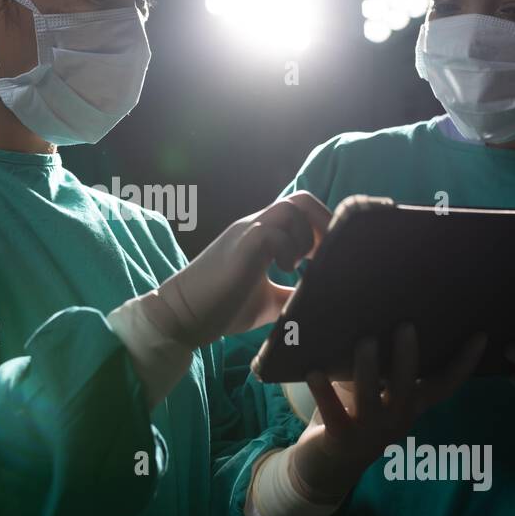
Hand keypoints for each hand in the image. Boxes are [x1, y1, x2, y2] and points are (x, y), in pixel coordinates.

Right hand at [137, 191, 332, 347]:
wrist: (184, 316)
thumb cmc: (223, 308)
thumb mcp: (269, 302)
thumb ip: (291, 294)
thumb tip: (318, 299)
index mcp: (264, 235)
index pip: (302, 209)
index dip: (323, 226)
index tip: (330, 255)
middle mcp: (256, 226)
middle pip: (300, 199)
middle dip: (322, 224)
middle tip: (322, 257)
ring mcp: (247, 234)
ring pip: (290, 208)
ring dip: (305, 236)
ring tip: (298, 265)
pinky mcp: (240, 247)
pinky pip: (273, 231)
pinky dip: (288, 249)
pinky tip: (284, 270)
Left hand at [289, 324, 486, 502]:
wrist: (328, 469)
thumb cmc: (354, 416)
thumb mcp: (375, 394)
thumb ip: (380, 369)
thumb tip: (374, 319)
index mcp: (409, 407)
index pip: (444, 386)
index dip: (463, 364)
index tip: (480, 336)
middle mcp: (395, 420)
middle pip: (406, 390)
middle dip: (407, 359)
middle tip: (405, 326)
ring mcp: (369, 432)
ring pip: (371, 400)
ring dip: (368, 371)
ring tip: (366, 342)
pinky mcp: (340, 438)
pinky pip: (333, 413)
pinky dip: (323, 392)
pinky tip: (313, 371)